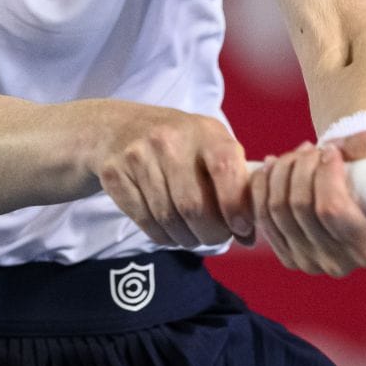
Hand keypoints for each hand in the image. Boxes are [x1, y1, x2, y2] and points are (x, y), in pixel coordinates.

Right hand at [94, 106, 253, 248]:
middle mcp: (169, 140)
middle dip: (211, 233)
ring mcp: (138, 157)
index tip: (242, 228)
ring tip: (194, 234)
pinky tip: (172, 230)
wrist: (118, 128)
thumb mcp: (211, 146)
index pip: (225, 168)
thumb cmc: (180, 144)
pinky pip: (146, 222)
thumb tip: (249, 233)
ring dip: (187, 238)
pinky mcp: (115, 176)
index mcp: (204, 131)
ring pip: (169, 220)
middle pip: (194, 206)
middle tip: (216, 236)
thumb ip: (236, 182)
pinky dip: (164, 237)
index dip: (236, 205)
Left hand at [250, 131, 365, 275]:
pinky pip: (262, 216)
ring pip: (277, 209)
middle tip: (313, 147)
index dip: (324, 173)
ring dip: (281, 171)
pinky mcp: (287, 255)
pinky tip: (273, 166)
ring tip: (298, 154)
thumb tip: (336, 147)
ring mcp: (308, 262)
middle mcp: (338, 263)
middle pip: (300, 207)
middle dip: (301, 166)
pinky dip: (263, 186)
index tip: (331, 150)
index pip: (332, 209)